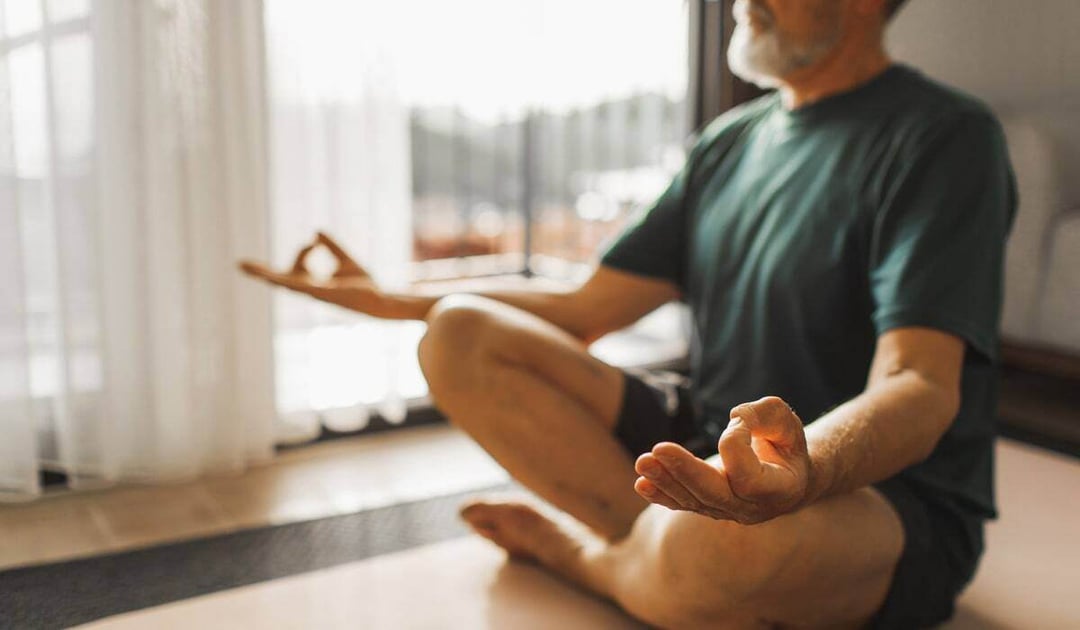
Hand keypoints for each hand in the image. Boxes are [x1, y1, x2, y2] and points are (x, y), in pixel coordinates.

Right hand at [238, 232, 386, 314]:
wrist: (379, 300)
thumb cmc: (364, 285)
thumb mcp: (345, 261)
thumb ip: (331, 247)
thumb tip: (316, 232)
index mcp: (312, 285)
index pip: (296, 267)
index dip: (302, 251)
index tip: (314, 242)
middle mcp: (310, 291)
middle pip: (279, 280)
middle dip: (260, 272)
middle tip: (240, 264)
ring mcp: (314, 294)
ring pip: (285, 284)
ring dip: (267, 277)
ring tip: (247, 268)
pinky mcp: (324, 294)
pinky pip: (302, 286)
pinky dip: (289, 280)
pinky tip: (277, 280)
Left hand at [634, 396, 810, 524]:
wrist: (786, 474)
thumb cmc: (785, 441)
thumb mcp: (782, 420)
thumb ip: (761, 415)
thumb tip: (733, 420)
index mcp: (780, 489)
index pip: (747, 475)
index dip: (736, 444)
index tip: (738, 420)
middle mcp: (752, 508)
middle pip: (713, 494)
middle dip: (684, 471)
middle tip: (658, 449)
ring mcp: (728, 512)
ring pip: (692, 500)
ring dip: (665, 480)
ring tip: (643, 462)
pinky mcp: (708, 507)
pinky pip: (683, 504)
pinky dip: (661, 494)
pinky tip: (641, 483)